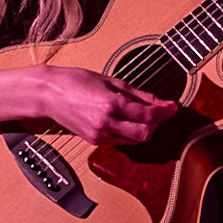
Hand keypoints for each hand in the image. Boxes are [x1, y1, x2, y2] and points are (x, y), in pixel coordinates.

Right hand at [41, 66, 175, 144]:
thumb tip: (160, 102)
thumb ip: (137, 94)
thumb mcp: (110, 80)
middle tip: (162, 113)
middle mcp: (106, 123)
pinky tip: (129, 121)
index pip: (148, 115)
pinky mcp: (95, 141)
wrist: (48, 94)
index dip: (165, 112)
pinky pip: (121, 141)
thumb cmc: (75, 81)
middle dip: (157, 125)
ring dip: (145, 129)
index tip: (174, 107)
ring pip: (134, 140)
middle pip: (145, 133)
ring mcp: (100, 135)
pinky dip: (130, 133)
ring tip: (146, 115)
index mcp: (111, 104)